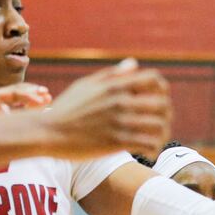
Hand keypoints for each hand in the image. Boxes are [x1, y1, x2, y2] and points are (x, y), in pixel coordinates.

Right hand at [0, 83, 51, 114]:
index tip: (47, 101)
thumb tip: (20, 134)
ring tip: (35, 100)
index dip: (32, 99)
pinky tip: (7, 113)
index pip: (15, 99)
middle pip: (12, 92)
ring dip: (20, 97)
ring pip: (1, 94)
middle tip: (47, 96)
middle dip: (31, 94)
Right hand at [39, 60, 172, 160]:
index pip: (155, 80)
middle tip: (161, 123)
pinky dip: (154, 148)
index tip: (159, 99)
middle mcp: (120, 102)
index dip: (162, 89)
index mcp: (115, 86)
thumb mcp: (87, 85)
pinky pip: (148, 144)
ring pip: (159, 126)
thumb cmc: (66, 108)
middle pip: (162, 104)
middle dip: (166, 114)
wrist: (47, 132)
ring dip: (163, 134)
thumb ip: (113, 75)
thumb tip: (134, 63)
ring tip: (157, 139)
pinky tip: (150, 151)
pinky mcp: (116, 142)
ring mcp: (119, 122)